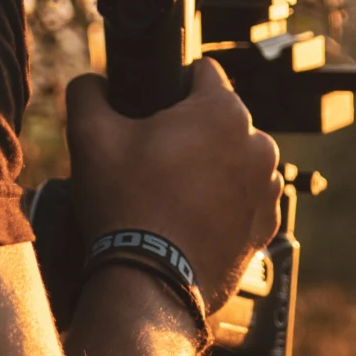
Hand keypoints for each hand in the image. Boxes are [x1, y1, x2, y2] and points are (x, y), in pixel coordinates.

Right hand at [66, 60, 282, 308]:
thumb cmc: (125, 206)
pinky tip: (189, 217)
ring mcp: (267, 189)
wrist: (149, 284)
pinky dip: (222, 202)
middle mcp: (259, 144)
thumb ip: (88, 91)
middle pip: (218, 118)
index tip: (150, 111)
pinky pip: (243, 198)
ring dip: (209, 166)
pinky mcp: (267, 226)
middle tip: (154, 159)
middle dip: (190, 130)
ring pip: (234, 158)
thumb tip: (92, 82)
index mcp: (224, 112)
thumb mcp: (90, 136)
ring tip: (171, 193)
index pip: (201, 72)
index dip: (170, 85)